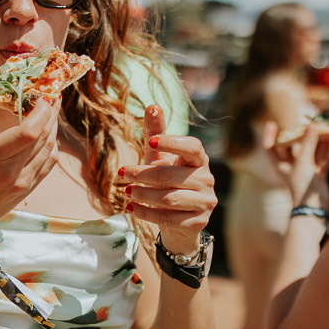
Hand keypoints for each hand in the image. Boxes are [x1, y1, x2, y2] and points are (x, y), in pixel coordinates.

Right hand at [0, 89, 59, 245]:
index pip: (27, 132)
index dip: (42, 112)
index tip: (43, 95)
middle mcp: (9, 171)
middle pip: (43, 136)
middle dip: (52, 112)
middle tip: (52, 94)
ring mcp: (22, 182)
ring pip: (49, 148)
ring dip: (53, 126)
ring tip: (52, 110)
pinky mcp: (29, 189)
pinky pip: (49, 162)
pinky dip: (52, 144)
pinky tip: (48, 132)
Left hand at [119, 105, 216, 255]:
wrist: (179, 218)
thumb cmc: (167, 180)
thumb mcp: (159, 157)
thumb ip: (155, 133)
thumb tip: (153, 107)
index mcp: (199, 159)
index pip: (192, 147)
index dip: (173, 143)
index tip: (151, 142)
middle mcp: (206, 179)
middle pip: (171, 175)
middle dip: (143, 175)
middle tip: (122, 174)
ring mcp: (205, 202)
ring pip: (170, 199)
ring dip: (143, 195)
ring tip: (126, 192)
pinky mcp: (198, 222)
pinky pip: (169, 218)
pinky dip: (146, 213)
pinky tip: (132, 209)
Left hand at [266, 121, 328, 208]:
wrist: (314, 209)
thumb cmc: (302, 186)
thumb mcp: (303, 162)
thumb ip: (308, 143)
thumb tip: (311, 126)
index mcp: (280, 164)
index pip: (270, 147)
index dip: (270, 135)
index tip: (272, 123)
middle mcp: (292, 167)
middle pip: (293, 146)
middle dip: (300, 134)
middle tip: (306, 121)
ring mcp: (305, 171)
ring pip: (310, 151)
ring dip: (316, 141)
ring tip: (323, 127)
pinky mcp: (318, 175)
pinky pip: (322, 159)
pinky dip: (326, 150)